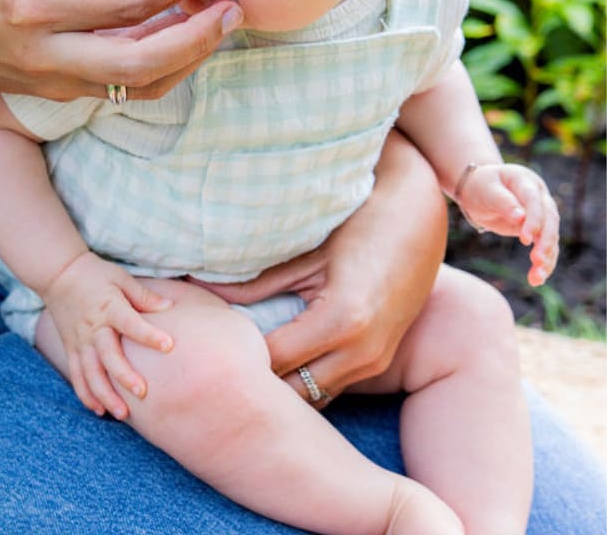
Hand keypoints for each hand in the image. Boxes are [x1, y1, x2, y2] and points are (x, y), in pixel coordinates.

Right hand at [0, 0, 241, 106]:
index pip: (125, 3)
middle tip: (233, 8)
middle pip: (142, 62)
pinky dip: (166, 69)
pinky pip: (128, 90)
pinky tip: (186, 40)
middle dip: (199, 38)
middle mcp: (47, 52)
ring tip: (221, 24)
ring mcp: (57, 83)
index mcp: (35, 4)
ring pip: (141, 86)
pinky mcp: (65, 96)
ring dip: (190, 59)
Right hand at [42, 251, 173, 419]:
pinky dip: (85, 394)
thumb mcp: (121, 278)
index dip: (149, 335)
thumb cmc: (95, 274)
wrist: (58, 274)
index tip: (169, 346)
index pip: (130, 323)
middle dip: (124, 376)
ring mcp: (80, 341)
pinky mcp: (71, 348)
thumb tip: (169, 307)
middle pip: (108, 355)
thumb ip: (144, 295)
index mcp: (109, 308)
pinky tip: (99, 410)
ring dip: (105, 394)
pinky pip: (76, 375)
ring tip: (122, 414)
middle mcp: (93, 328)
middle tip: (142, 393)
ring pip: (90, 373)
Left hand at [197, 131, 443, 403]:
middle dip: (254, 380)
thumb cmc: (359, 227)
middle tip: (216, 364)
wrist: (418, 223)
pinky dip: (302, 381)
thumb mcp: (306, 254)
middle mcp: (362, 351)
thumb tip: (201, 290)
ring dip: (278, 387)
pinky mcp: (379, 364)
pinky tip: (275, 365)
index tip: (205, 345)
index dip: (235, 354)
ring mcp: (374, 362)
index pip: (273, 357)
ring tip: (241, 365)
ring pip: (312, 397)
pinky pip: (331, 387)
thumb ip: (255, 282)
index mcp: (342, 321)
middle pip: (291, 391)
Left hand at [457, 163, 558, 285]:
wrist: (480, 189)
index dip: (533, 220)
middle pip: (550, 220)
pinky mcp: (539, 229)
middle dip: (545, 241)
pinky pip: (545, 246)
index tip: (525, 240)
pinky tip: (536, 279)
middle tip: (537, 260)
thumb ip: (502, 202)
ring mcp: (542, 213)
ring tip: (537, 276)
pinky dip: (543, 263)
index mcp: (525, 181)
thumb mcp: (486, 190)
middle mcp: (540, 196)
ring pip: (551, 236)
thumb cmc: (481, 187)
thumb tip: (520, 218)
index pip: (534, 201)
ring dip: (547, 257)